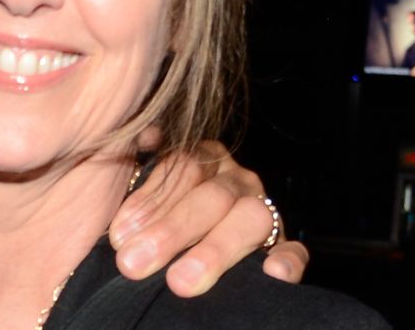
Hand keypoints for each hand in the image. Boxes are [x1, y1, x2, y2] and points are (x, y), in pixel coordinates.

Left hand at [107, 139, 309, 295]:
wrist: (191, 238)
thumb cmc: (158, 211)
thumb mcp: (144, 179)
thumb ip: (141, 158)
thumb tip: (143, 134)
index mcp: (204, 157)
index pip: (182, 167)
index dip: (150, 201)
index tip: (120, 235)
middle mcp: (236, 180)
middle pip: (211, 196)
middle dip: (171, 231)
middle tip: (135, 263)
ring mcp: (265, 210)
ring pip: (250, 219)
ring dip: (213, 252)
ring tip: (180, 281)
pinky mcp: (284, 246)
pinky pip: (293, 250)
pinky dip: (287, 260)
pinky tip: (272, 273)